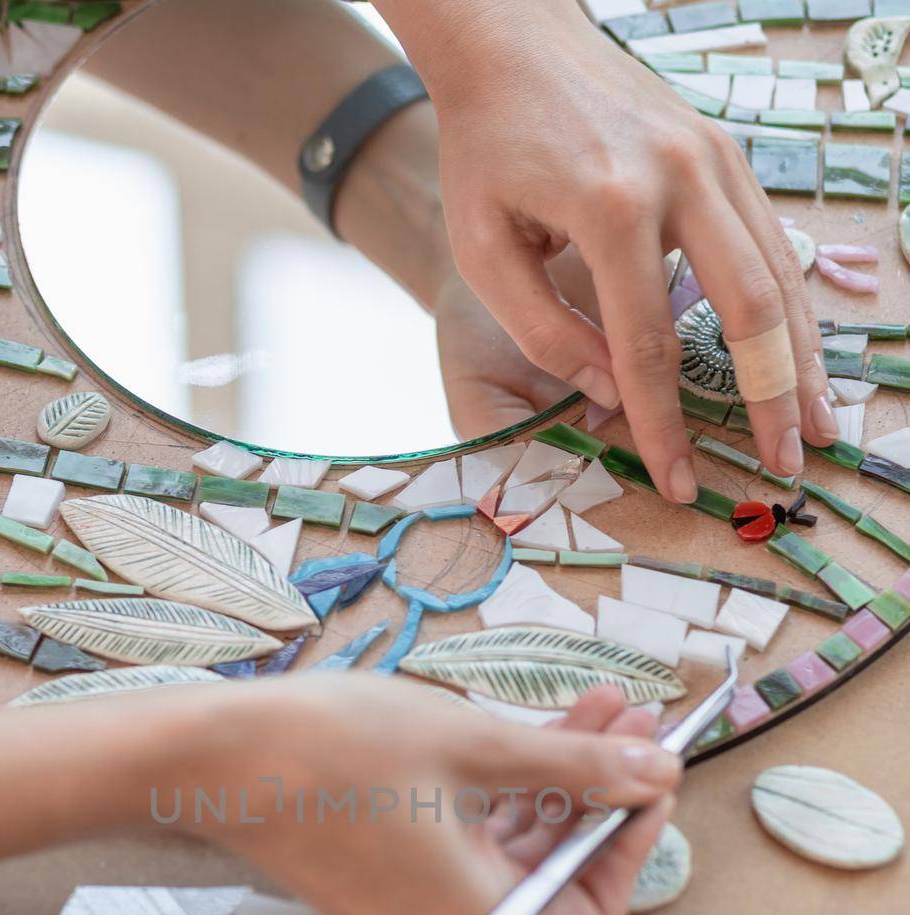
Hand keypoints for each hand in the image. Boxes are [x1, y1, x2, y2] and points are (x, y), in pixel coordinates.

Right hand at [168, 675, 680, 914]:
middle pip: (553, 880)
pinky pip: (465, 857)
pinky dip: (502, 803)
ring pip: (511, 860)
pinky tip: (528, 736)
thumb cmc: (340, 751)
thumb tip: (658, 773)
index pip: (595, 911)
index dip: (633, 839)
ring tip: (592, 711)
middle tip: (633, 722)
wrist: (214, 757)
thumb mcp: (479, 749)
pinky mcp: (382, 893)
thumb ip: (580, 769)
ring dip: (556, 789)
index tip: (655, 771)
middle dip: (599, 797)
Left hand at [389, 0, 838, 499]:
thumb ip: (544, 331)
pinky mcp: (724, 153)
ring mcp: (713, 158)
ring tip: (817, 423)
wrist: (511, 40)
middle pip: (746, 309)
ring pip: (777, 274)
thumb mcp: (485, 250)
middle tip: (786, 464)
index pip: (646, 346)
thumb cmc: (486, 150)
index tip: (678, 481)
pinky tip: (798, 355)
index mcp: (611, 207)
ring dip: (801, 356)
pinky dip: (790, 306)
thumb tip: (612, 395)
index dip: (665, 424)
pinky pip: (770, 242)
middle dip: (770, 397)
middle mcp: (679, 177)